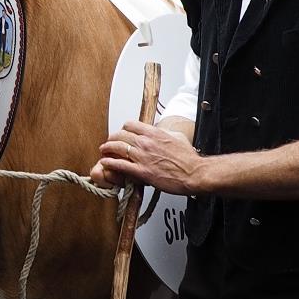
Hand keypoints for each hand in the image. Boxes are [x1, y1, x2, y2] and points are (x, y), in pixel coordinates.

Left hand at [90, 120, 204, 195]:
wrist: (194, 173)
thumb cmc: (188, 158)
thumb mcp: (177, 138)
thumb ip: (165, 133)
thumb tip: (160, 131)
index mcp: (154, 133)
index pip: (130, 124)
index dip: (123, 128)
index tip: (121, 133)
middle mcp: (146, 143)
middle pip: (120, 135)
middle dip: (112, 138)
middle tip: (109, 142)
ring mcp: (143, 157)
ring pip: (117, 147)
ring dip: (107, 148)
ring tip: (104, 150)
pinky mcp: (142, 171)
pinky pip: (120, 165)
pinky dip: (110, 163)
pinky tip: (105, 162)